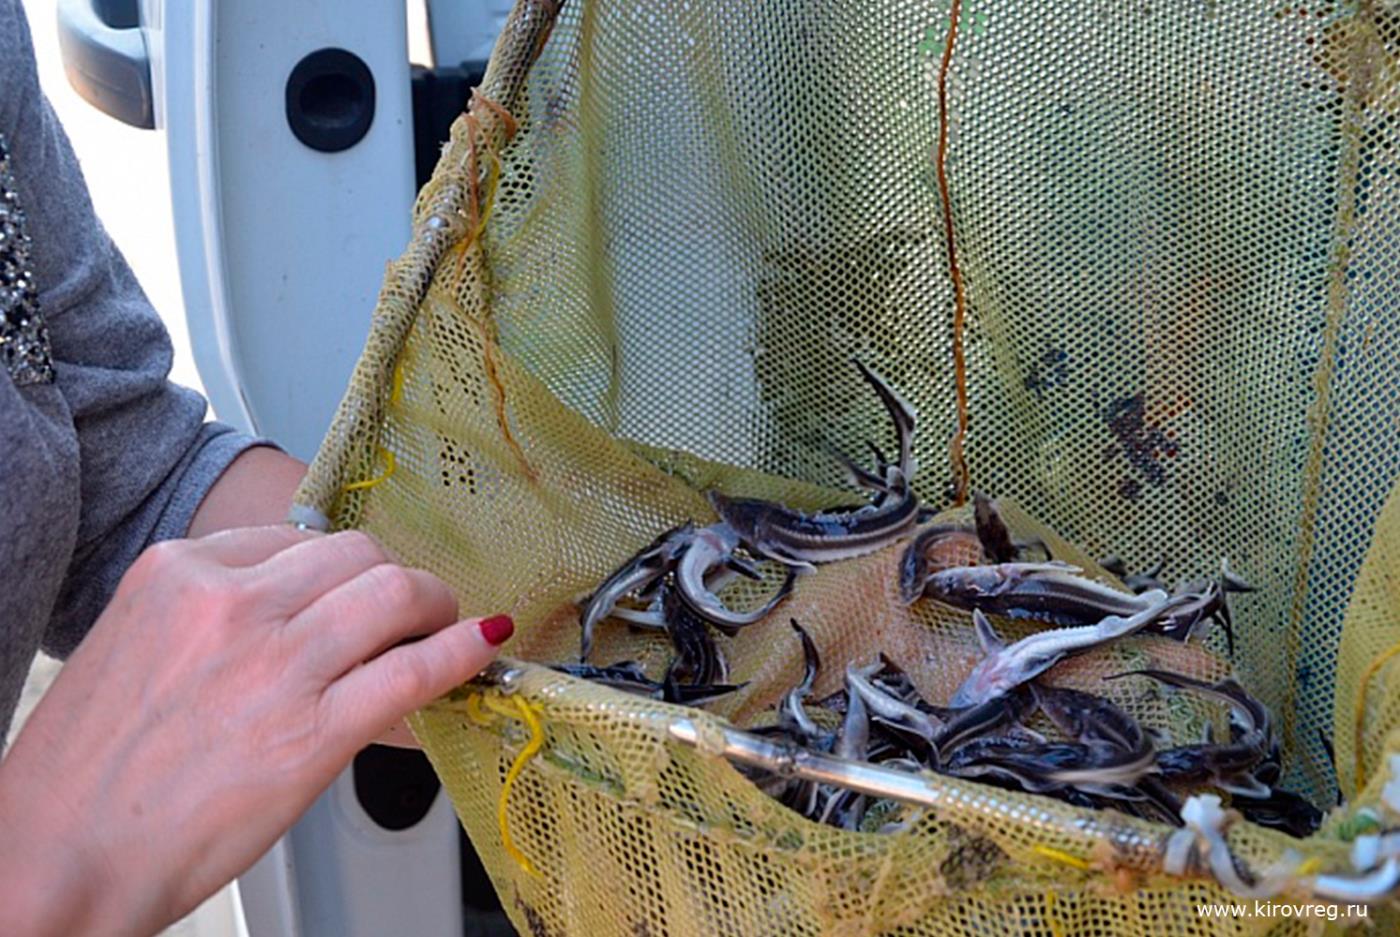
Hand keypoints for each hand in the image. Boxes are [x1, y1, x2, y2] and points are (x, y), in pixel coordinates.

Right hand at [0, 526, 510, 936]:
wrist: (53, 861)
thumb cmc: (86, 774)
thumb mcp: (136, 652)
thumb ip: (215, 619)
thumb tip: (304, 615)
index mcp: (177, 573)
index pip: (296, 540)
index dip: (342, 569)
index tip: (359, 591)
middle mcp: (231, 604)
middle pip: (357, 555)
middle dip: (396, 579)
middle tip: (413, 608)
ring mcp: (277, 664)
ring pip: (396, 595)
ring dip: (436, 606)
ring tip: (446, 627)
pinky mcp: (314, 732)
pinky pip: (416, 669)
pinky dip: (461, 653)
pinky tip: (479, 648)